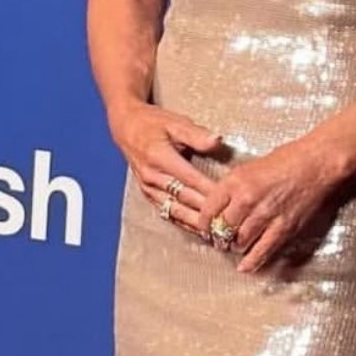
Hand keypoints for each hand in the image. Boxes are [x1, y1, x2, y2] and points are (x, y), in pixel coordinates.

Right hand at [110, 100, 226, 242]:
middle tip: (228, 223)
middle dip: (206, 212)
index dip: (210, 191)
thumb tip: (217, 140)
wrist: (127, 128)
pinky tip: (198, 230)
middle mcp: (152, 176)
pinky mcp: (148, 194)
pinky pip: (167, 212)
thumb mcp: (175, 122)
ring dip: (195, 223)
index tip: (229, 200)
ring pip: (175, 210)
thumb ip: (196, 134)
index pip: (191, 179)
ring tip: (216, 233)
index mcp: (160, 157)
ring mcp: (148, 187)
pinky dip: (183, 222)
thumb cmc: (153, 123)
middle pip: (184, 198)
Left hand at [195, 136, 346, 272]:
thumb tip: (220, 208)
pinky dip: (251, 261)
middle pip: (222, 229)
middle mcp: (246, 199)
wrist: (317, 163)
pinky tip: (244, 267)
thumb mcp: (249, 168)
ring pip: (239, 242)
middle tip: (220, 240)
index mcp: (235, 181)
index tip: (205, 228)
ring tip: (236, 246)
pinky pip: (262, 251)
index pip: (208, 211)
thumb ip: (232, 188)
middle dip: (219, 237)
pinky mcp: (283, 227)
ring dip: (235, 247)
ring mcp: (265, 215)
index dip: (203, 224)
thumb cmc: (287, 160)